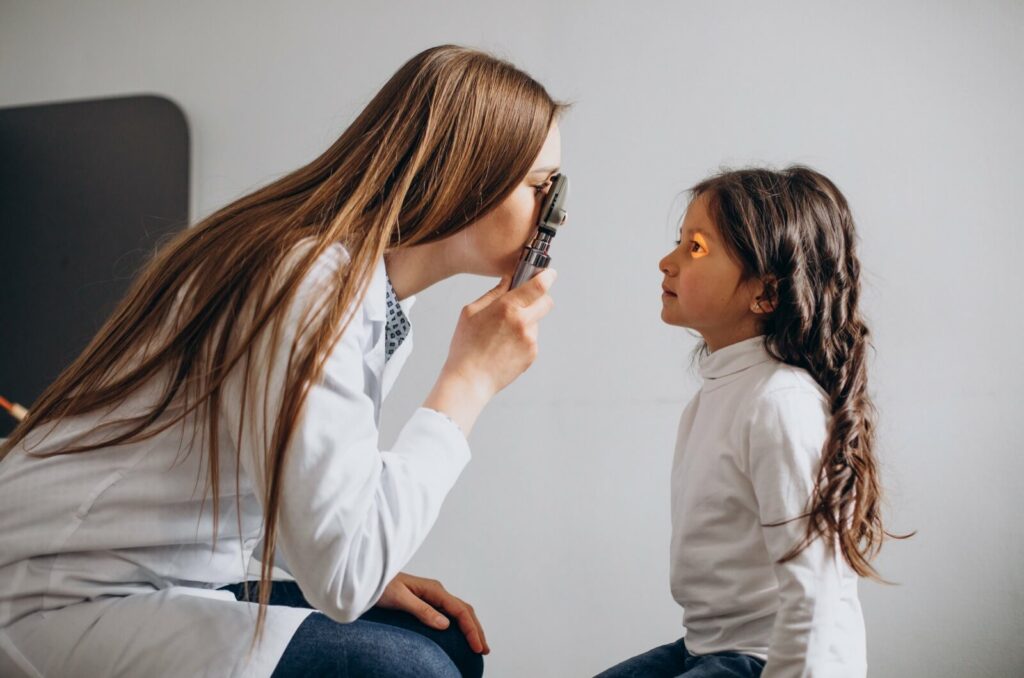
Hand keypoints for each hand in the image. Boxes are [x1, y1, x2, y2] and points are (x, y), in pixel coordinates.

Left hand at [376, 572, 489, 653]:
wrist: (366, 579)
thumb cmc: (380, 587)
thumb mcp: (400, 599)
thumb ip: (422, 610)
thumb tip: (446, 624)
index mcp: (434, 590)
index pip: (460, 611)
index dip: (471, 630)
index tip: (477, 647)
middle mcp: (436, 592)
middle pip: (464, 610)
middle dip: (477, 630)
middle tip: (484, 649)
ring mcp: (432, 596)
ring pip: (459, 611)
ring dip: (471, 627)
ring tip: (478, 644)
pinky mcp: (426, 601)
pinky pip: (449, 613)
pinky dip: (460, 624)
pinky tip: (460, 634)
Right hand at [442, 269, 556, 398]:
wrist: (470, 380)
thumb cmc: (465, 346)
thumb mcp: (471, 312)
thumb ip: (494, 293)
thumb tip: (509, 280)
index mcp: (507, 307)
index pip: (538, 285)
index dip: (547, 276)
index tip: (549, 274)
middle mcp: (523, 322)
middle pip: (547, 302)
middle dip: (540, 298)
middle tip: (525, 303)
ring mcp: (530, 340)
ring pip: (536, 322)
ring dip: (526, 322)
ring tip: (502, 335)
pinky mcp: (532, 354)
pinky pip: (531, 340)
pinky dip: (522, 340)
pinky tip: (504, 347)